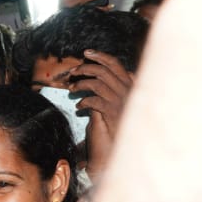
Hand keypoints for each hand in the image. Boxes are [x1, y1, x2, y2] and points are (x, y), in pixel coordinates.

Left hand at [68, 49, 134, 174]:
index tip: (87, 53)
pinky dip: (84, 102)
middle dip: (86, 67)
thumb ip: (112, 90)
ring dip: (81, 84)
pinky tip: (79, 107)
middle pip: (105, 70)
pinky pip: (94, 100)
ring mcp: (120, 102)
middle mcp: (128, 92)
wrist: (121, 148)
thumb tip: (99, 78)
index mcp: (130, 87)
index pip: (116, 64)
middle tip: (73, 72)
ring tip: (71, 89)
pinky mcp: (111, 113)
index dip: (101, 56)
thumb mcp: (117, 105)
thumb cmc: (118, 127)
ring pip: (97, 83)